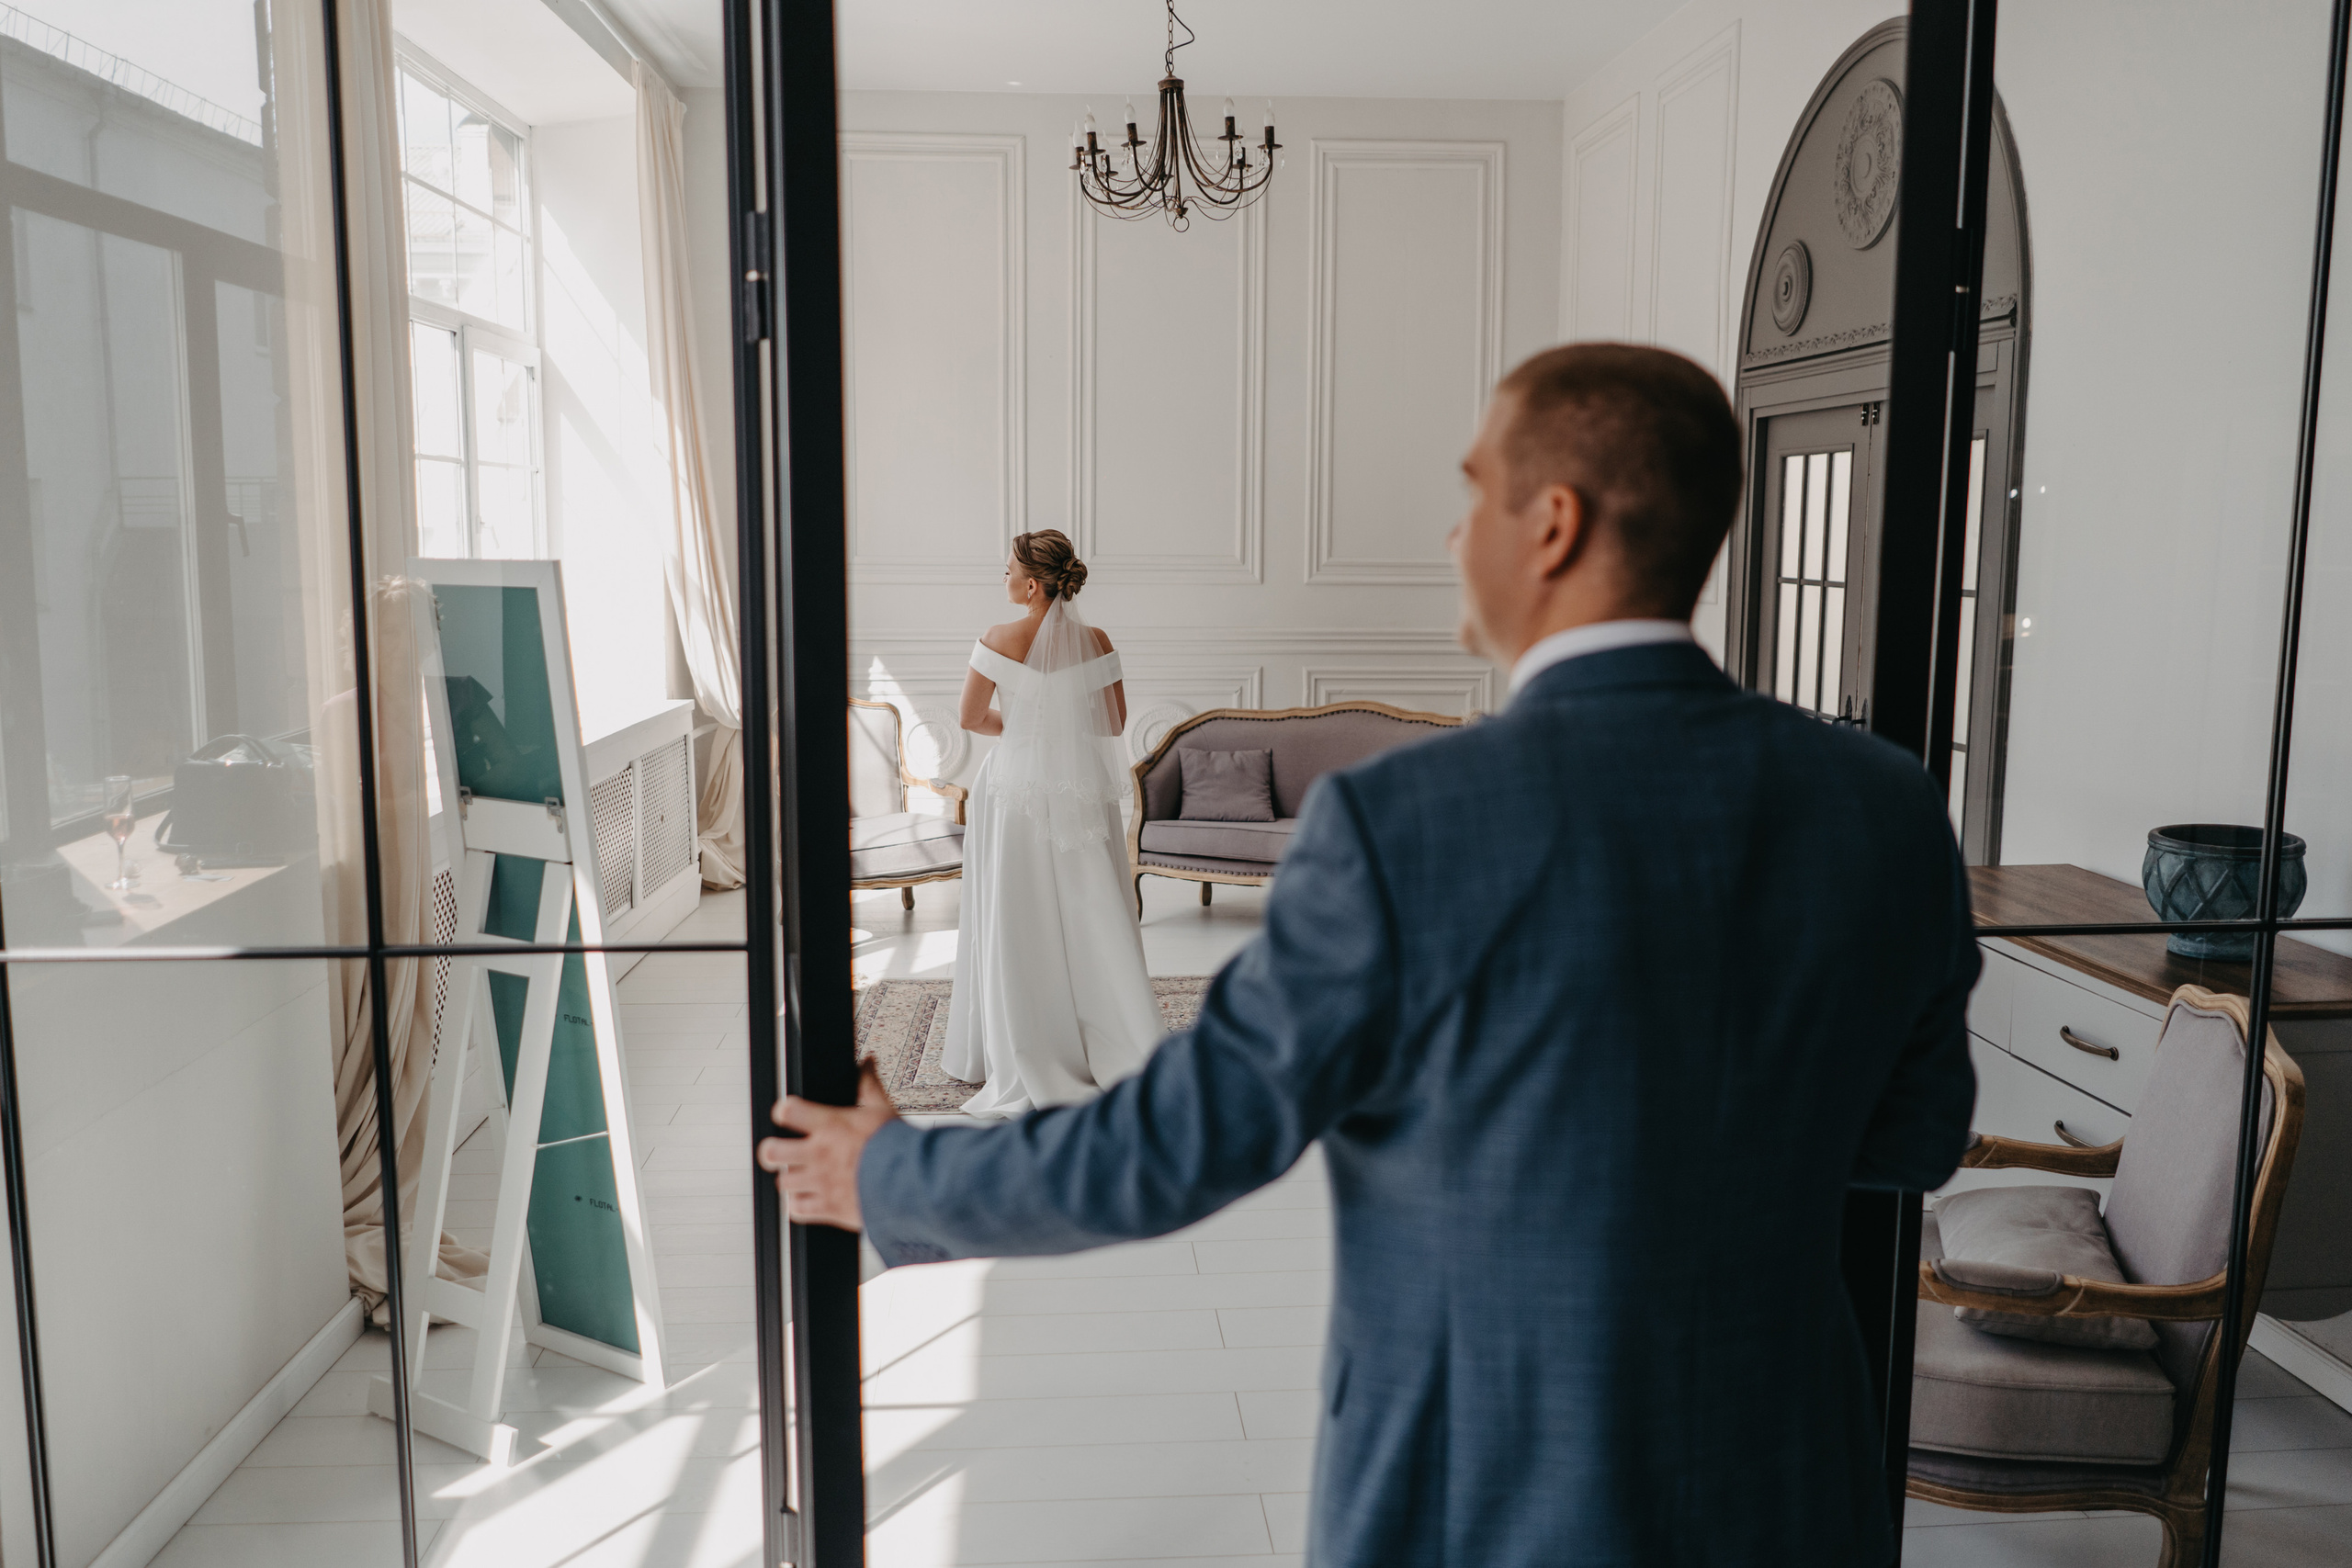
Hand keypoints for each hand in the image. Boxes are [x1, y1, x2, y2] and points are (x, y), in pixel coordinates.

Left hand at [756, 1063, 897, 1230]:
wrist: (912, 1184)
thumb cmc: (899, 1147)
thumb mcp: (883, 1109)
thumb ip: (869, 1085)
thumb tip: (868, 1062)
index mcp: (830, 1126)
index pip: (787, 1111)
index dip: (784, 1111)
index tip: (787, 1114)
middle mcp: (819, 1154)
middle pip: (771, 1152)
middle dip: (772, 1152)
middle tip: (780, 1151)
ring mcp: (820, 1182)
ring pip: (783, 1183)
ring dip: (791, 1180)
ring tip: (801, 1177)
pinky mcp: (827, 1208)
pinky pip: (796, 1210)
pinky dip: (800, 1205)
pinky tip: (809, 1199)